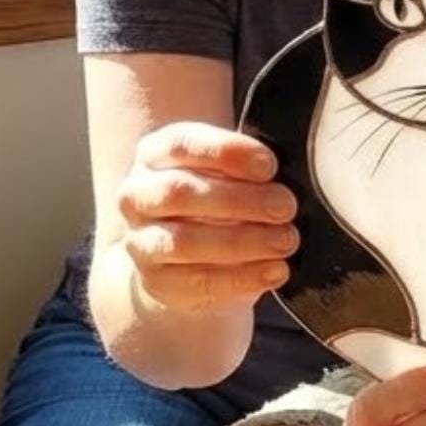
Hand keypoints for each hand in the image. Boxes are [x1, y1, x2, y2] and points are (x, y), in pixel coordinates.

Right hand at [113, 122, 298, 315]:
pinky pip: (198, 281)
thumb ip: (247, 170)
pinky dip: (242, 277)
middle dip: (239, 200)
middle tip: (285, 206)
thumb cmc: (218, 202)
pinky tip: (275, 270)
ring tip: (285, 240)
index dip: (227, 151)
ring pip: (183, 241)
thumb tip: (287, 177)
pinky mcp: (155, 281)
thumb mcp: (228, 174)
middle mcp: (138, 195)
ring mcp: (140, 240)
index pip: (182, 144)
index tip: (270, 166)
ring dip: (242, 241)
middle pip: (178, 192)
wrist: (184, 261)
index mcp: (156, 154)